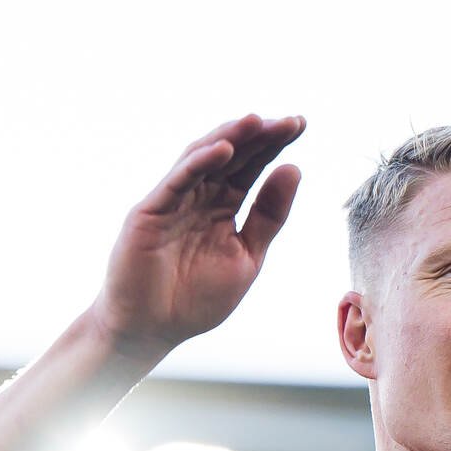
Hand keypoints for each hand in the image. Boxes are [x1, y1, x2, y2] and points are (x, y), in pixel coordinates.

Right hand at [89, 113, 305, 361]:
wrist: (151, 330)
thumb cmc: (195, 299)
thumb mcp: (247, 256)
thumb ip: (269, 216)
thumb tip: (293, 170)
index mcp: (223, 207)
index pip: (252, 168)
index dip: (274, 146)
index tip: (301, 124)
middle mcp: (198, 197)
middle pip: (232, 158)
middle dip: (259, 136)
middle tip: (291, 121)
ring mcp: (173, 201)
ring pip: (203, 160)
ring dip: (230, 139)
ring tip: (257, 121)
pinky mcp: (150, 212)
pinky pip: (177, 181)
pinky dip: (199, 163)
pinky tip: (224, 149)